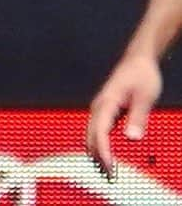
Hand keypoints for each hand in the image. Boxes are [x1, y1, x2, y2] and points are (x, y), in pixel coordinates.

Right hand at [86, 53, 161, 179]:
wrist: (138, 60)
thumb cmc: (142, 75)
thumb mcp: (145, 96)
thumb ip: (138, 117)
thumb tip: (131, 138)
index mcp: (107, 102)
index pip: (100, 130)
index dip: (103, 150)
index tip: (109, 166)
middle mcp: (100, 105)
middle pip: (91, 134)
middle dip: (97, 155)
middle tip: (108, 176)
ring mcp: (101, 106)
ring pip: (92, 132)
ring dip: (96, 150)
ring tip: (105, 169)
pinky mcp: (106, 108)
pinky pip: (98, 129)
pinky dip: (99, 142)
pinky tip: (106, 152)